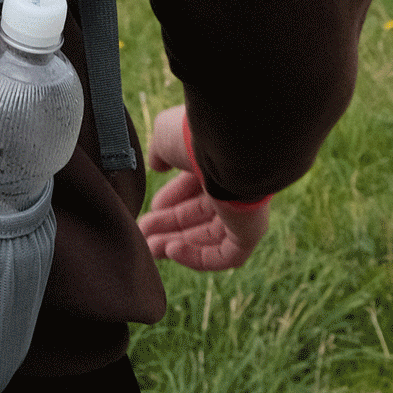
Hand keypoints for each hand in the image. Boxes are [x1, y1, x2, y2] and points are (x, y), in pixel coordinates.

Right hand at [137, 104, 270, 271]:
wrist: (228, 142)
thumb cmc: (195, 134)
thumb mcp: (166, 137)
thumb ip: (160, 153)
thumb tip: (157, 166)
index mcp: (216, 163)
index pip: (193, 188)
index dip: (170, 200)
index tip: (149, 208)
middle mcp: (232, 188)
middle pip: (198, 216)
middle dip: (168, 226)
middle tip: (142, 234)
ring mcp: (243, 212)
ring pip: (208, 237)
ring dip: (177, 244)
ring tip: (150, 247)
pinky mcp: (250, 233)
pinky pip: (224, 255)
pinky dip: (197, 257)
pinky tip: (171, 250)